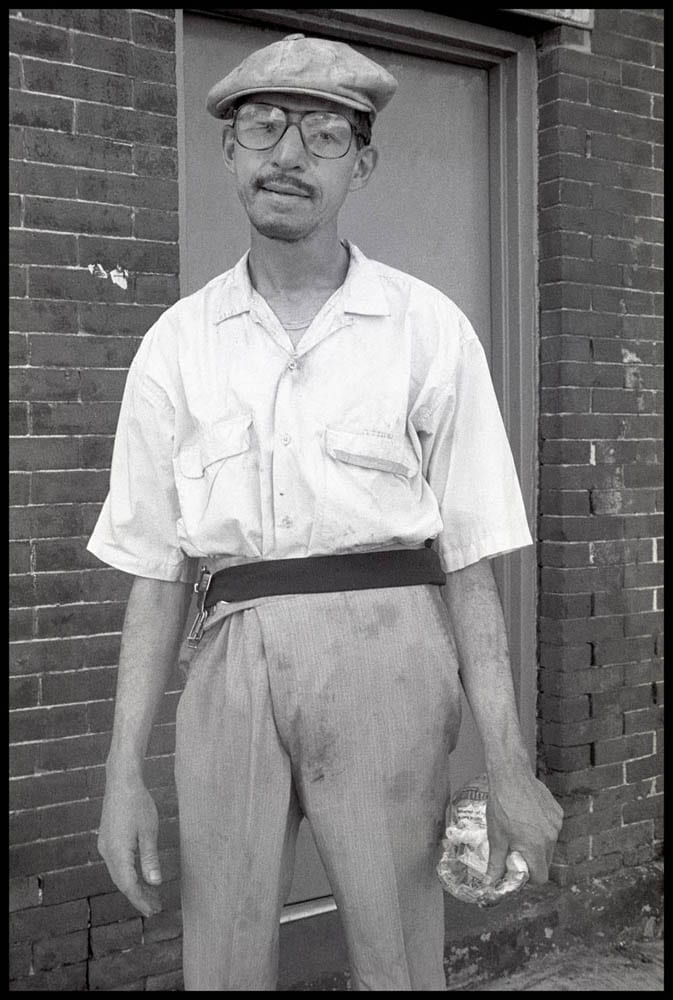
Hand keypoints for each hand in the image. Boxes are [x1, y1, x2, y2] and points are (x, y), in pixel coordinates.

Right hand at [97, 775, 162, 917]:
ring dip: (134, 886)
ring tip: (152, 895)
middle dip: (139, 896)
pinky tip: (140, 875)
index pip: (129, 885)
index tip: (154, 911)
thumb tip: (155, 883)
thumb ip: (150, 859)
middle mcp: (107, 852)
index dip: (141, 900)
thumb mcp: (149, 831)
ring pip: (119, 874)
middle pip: (122, 882)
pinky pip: (117, 864)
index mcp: (118, 852)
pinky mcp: (107, 839)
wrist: (121, 781)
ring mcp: (105, 846)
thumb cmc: (138, 804)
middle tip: (156, 908)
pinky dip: (129, 874)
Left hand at [485, 770, 563, 884]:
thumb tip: (491, 883)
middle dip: (531, 859)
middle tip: (515, 848)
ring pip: (548, 844)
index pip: (541, 877)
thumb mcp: (495, 837)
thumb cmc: (501, 805)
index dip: (528, 877)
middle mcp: (550, 837)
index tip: (517, 868)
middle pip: (545, 861)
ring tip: (520, 829)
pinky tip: (528, 816)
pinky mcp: (557, 811)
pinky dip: (541, 828)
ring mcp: (556, 824)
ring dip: (537, 843)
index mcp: (536, 847)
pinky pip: (551, 828)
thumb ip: (496, 863)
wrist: (511, 775)